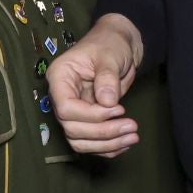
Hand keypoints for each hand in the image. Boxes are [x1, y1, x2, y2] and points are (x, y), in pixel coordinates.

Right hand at [47, 13, 143, 157]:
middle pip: (72, 129)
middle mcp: (62, 98)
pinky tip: (126, 141)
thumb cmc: (109, 44)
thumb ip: (107, 77)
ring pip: (80, 141)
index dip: (91, 115)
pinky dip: (108, 148)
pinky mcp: (86, 121)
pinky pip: (91, 143)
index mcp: (60, 78)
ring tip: (133, 136)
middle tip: (132, 126)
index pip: (65, 108)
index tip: (118, 109)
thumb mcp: (109, 55)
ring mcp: (74, 111)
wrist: (119, 46)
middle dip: (103, 132)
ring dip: (107, 144)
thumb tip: (107, 102)